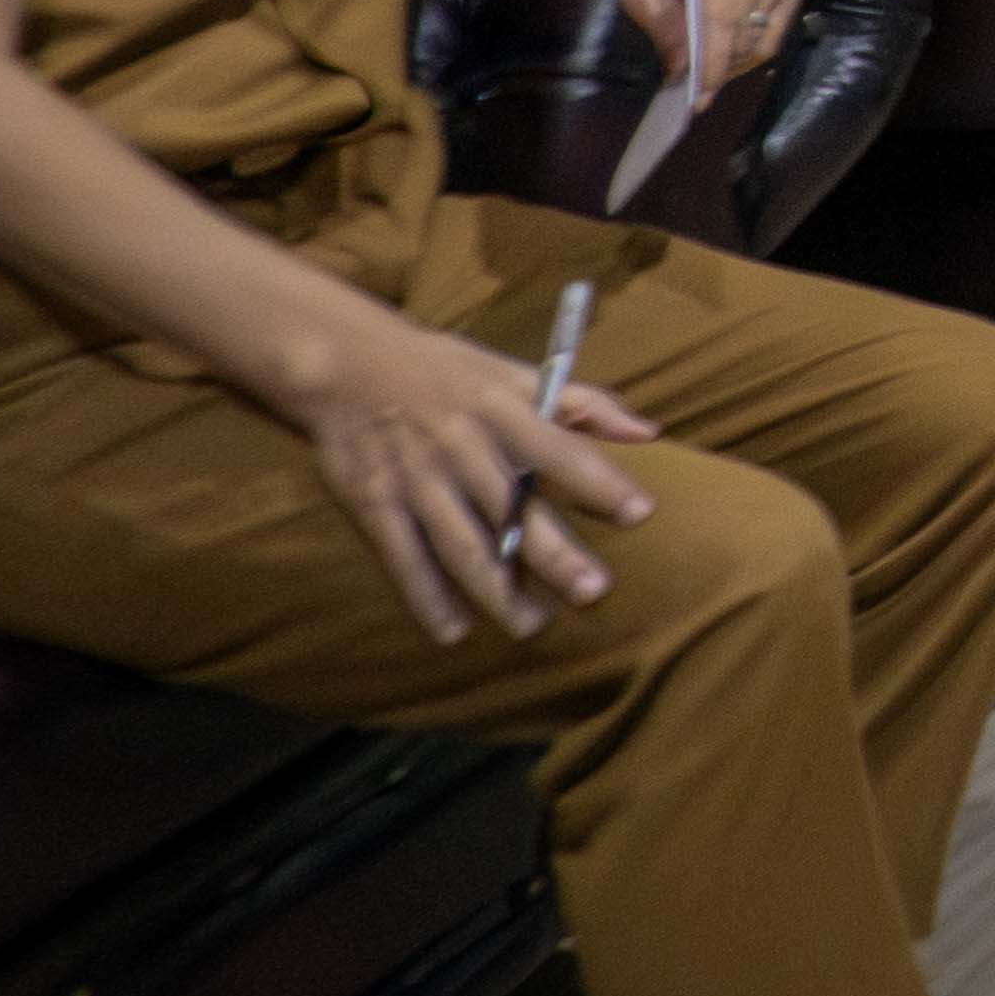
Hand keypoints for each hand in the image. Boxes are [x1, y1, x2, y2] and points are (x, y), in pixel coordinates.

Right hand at [279, 307, 659, 644]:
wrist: (344, 364)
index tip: (640, 514)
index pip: (560, 449)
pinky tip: (454, 631)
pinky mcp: (374, 504)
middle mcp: (462, 447)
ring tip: (533, 625)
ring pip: (461, 543)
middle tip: (593, 592)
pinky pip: (404, 558)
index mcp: (502, 410)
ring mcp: (416, 479)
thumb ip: (584, 404)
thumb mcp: (513, 373)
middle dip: (554, 553)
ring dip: (497, 590)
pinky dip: (427, 597)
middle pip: (513, 508)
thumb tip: (650, 432)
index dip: (600, 481)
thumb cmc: (447, 372)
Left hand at [614, 0, 799, 100]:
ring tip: (712, 66)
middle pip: (745, 33)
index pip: (721, 18)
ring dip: (736, 61)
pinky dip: (756, 46)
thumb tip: (681, 70)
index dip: (712, 61)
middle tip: (696, 86)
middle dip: (720, 68)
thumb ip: (660, 25)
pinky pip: (778, 29)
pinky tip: (733, 44)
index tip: (700, 98)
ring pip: (763, 37)